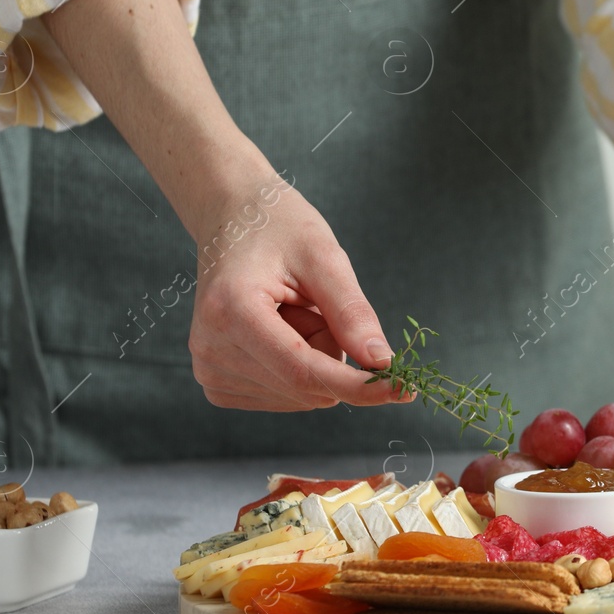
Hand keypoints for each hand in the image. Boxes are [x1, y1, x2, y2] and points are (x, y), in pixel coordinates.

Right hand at [187, 175, 411, 411]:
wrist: (233, 218)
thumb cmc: (277, 227)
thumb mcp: (323, 256)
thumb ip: (351, 312)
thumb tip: (381, 363)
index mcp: (230, 312)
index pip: (303, 374)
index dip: (358, 386)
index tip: (405, 390)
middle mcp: (209, 349)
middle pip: (306, 387)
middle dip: (332, 352)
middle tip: (315, 302)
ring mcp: (208, 370)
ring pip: (300, 396)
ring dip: (315, 358)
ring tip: (292, 309)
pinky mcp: (216, 382)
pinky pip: (284, 395)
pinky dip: (298, 367)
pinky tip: (282, 327)